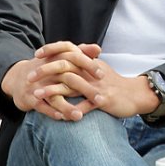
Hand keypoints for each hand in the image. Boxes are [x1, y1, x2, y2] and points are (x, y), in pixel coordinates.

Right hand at [1, 41, 103, 120]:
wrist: (19, 77)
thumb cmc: (47, 68)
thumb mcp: (61, 57)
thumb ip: (81, 52)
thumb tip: (98, 48)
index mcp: (56, 58)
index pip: (75, 58)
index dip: (89, 66)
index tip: (103, 75)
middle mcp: (48, 70)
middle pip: (68, 78)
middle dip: (85, 89)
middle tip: (100, 99)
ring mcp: (38, 83)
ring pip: (54, 95)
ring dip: (67, 107)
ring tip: (80, 116)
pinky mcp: (29, 96)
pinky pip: (41, 105)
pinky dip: (51, 111)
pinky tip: (62, 118)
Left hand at [33, 43, 160, 119]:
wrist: (135, 94)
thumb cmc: (113, 83)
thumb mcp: (98, 68)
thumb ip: (85, 60)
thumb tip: (72, 51)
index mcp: (90, 62)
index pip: (69, 49)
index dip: (52, 50)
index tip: (36, 53)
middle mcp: (92, 72)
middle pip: (65, 67)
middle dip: (45, 71)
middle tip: (28, 77)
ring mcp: (97, 86)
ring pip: (72, 86)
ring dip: (52, 91)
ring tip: (36, 95)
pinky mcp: (103, 100)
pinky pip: (85, 106)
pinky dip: (71, 111)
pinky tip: (58, 116)